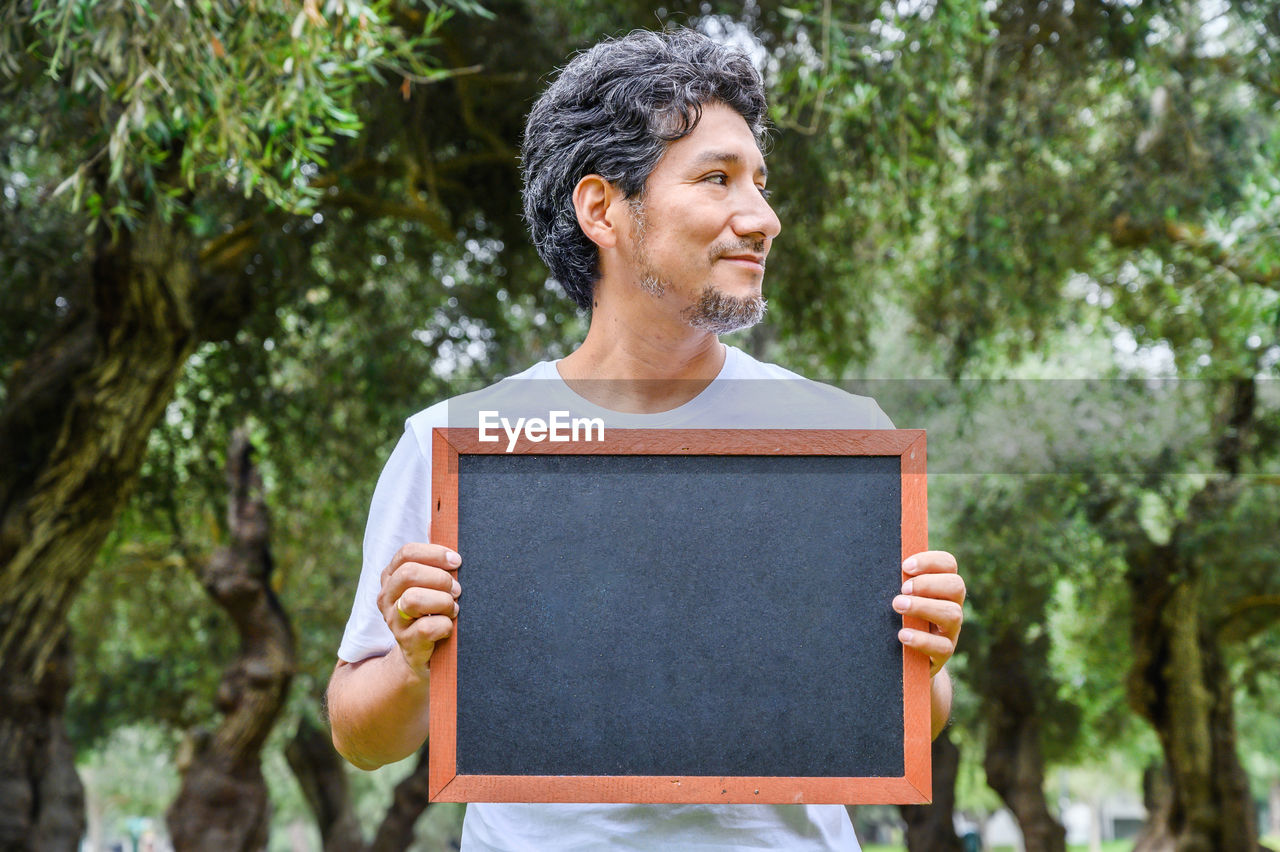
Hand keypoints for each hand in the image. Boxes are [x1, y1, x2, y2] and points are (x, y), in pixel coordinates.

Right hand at [378, 542, 461, 677]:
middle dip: (440, 578)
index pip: (406, 553)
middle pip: (408, 573)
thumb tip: (436, 519)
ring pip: (413, 600)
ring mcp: (393, 621)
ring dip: (442, 601)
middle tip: (457, 589)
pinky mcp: (407, 644)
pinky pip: (426, 629)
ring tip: (454, 607)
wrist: (423, 654)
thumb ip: (432, 556)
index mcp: (391, 576)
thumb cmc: (432, 610)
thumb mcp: (430, 581)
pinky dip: (445, 625)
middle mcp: (387, 597)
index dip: (434, 553)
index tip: (457, 560)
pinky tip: (450, 626)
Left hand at [893, 550, 964, 676]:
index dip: (929, 561)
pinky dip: (922, 639)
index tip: (905, 566)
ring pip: (953, 614)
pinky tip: (902, 635)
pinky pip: (942, 647)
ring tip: (897, 605)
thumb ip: (898, 581)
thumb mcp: (900, 597)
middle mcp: (952, 605)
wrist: (904, 659)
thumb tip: (878, 563)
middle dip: (927, 584)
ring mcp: (950, 630)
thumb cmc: (898, 617)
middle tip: (903, 589)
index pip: (948, 564)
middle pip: (956, 585)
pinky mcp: (943, 654)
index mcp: (942, 586)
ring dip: (923, 606)